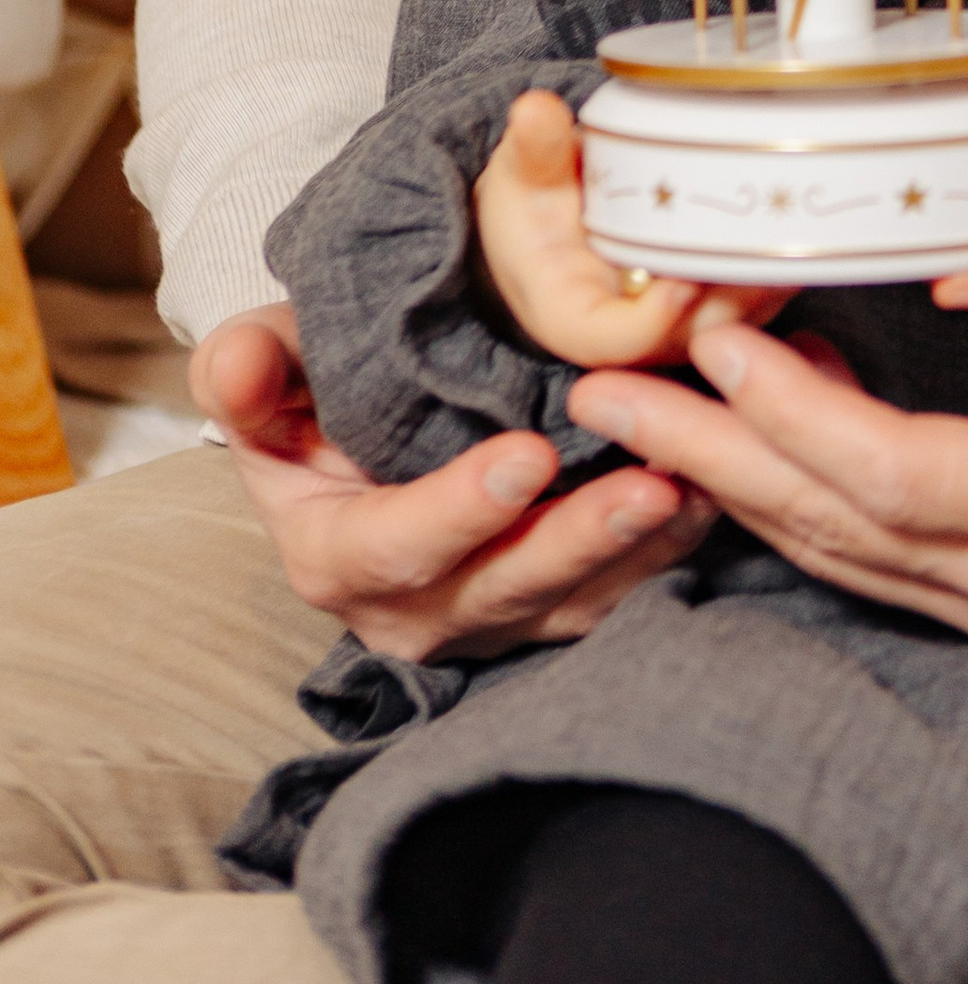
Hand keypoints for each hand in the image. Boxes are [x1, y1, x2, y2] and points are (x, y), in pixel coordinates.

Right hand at [190, 302, 714, 662]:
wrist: (364, 435)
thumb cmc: (317, 394)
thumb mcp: (270, 372)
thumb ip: (249, 372)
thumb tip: (234, 366)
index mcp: (339, 555)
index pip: (398, 546)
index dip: (460, 511)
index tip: (528, 458)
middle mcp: (419, 608)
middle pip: (506, 587)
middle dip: (580, 540)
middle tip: (649, 484)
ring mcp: (496, 617)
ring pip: (576, 601)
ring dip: (643, 550)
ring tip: (701, 489)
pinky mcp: (558, 607)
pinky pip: (619, 593)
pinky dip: (671, 550)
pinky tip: (717, 493)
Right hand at [474, 89, 787, 367]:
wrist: (553, 224)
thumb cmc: (534, 206)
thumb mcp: (522, 175)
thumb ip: (535, 149)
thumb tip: (534, 110)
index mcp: (576, 321)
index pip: (621, 339)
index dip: (658, 314)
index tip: (685, 276)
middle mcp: (636, 340)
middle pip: (694, 333)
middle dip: (734, 293)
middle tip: (774, 244)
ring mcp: (680, 329)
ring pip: (737, 321)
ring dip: (770, 281)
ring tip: (803, 229)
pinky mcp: (713, 309)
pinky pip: (757, 302)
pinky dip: (781, 270)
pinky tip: (811, 227)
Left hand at [570, 269, 967, 663]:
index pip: (896, 474)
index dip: (795, 414)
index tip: (718, 345)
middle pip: (835, 528)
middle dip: (712, 459)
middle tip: (604, 401)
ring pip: (845, 556)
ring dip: (738, 488)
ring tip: (645, 425)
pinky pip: (883, 565)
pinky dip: (804, 511)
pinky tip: (758, 464)